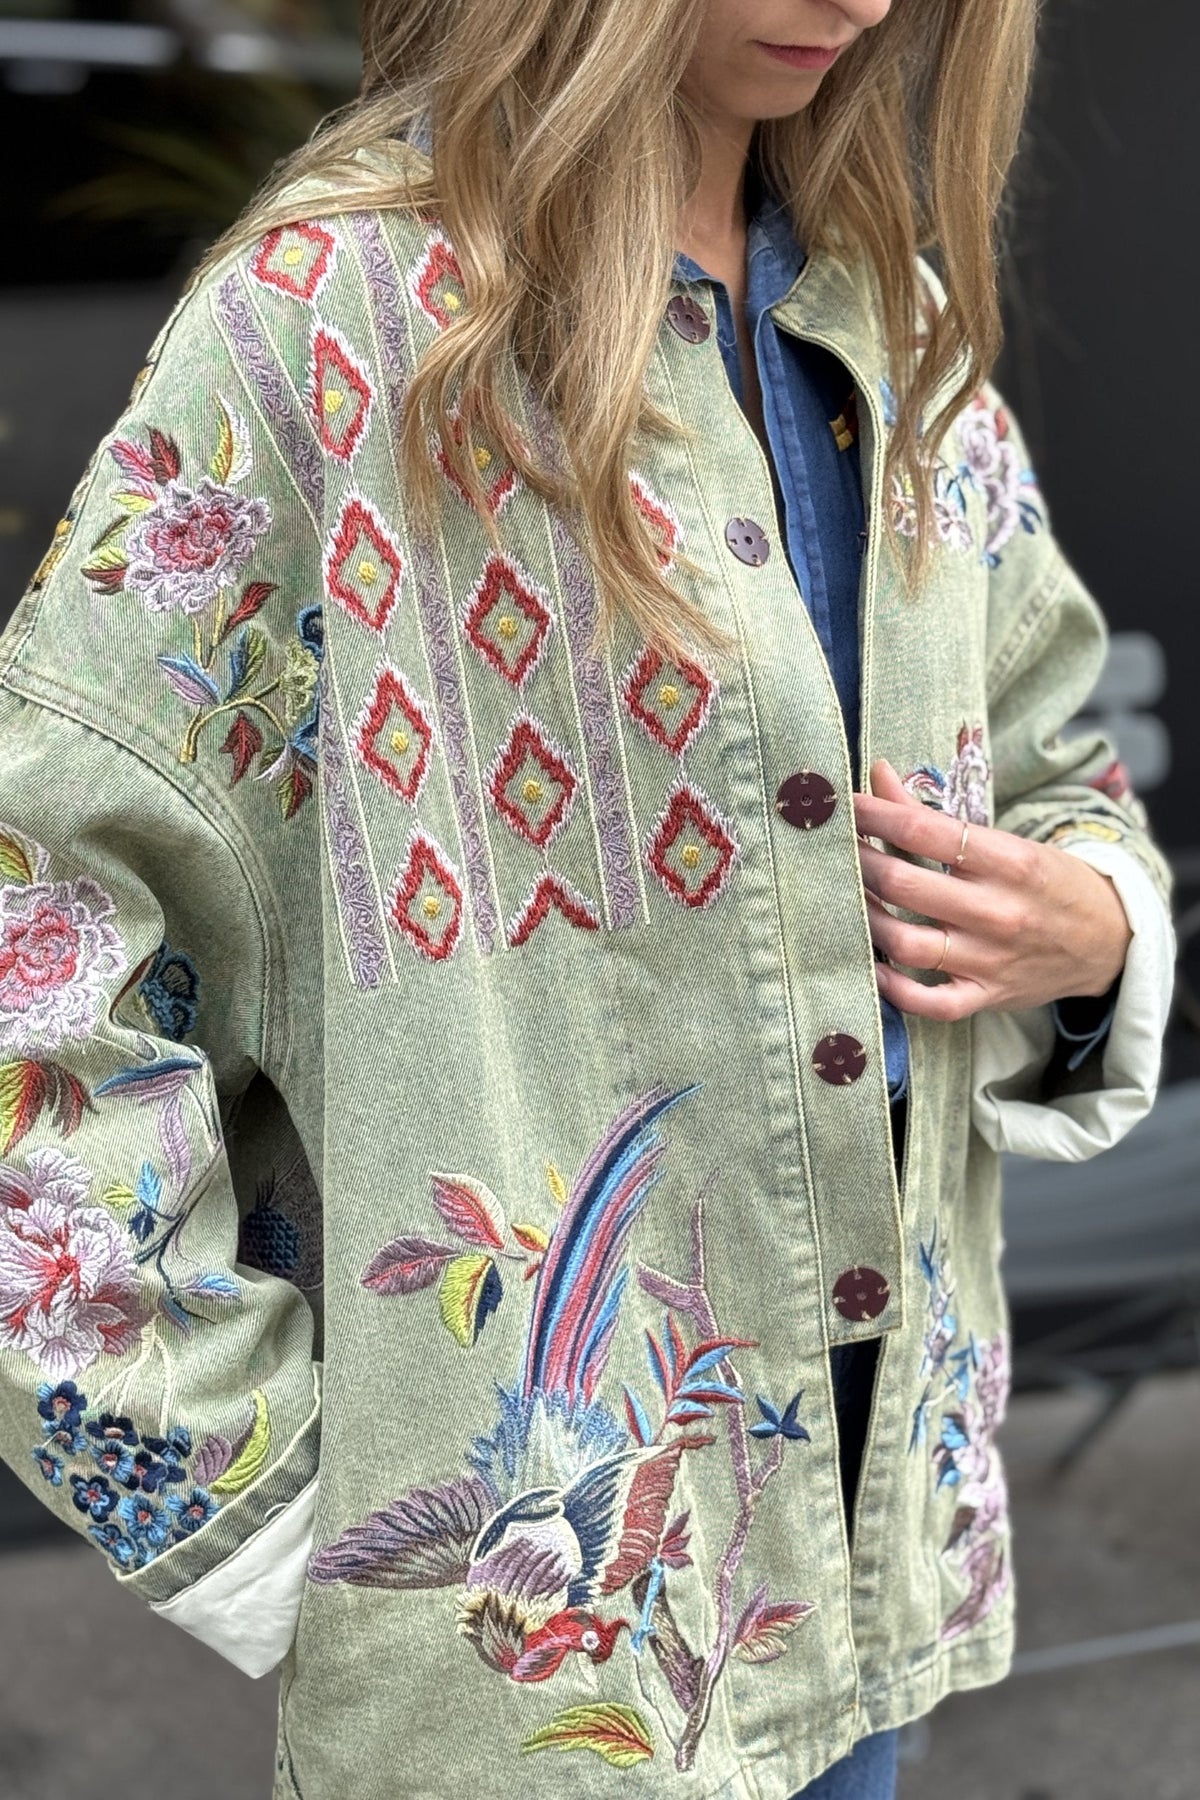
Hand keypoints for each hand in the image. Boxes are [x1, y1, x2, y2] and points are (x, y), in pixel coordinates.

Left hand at [852, 757, 1131, 1021]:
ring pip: (906, 943)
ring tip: (847, 900)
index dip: (875, 815)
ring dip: (865, 919)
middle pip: (905, 884)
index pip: (926, 830)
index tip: (843, 807)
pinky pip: (929, 1002)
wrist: (1108, 942)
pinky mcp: (986, 997)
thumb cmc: (1047, 883)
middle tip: (833, 851)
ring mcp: (991, 959)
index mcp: (1010, 861)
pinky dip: (893, 987)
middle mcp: (999, 911)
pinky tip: (870, 963)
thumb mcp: (1006, 842)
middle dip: (859, 863)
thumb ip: (934, 815)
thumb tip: (878, 774)